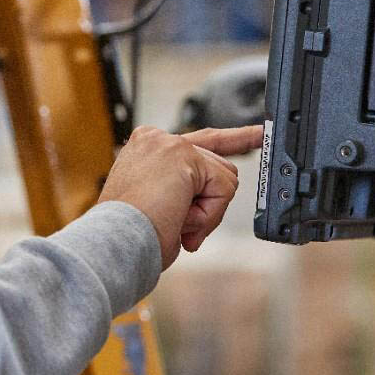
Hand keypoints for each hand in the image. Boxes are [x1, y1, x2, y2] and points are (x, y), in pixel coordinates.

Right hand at [98, 125, 262, 269]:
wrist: (114, 242)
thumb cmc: (130, 234)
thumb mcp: (157, 205)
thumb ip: (185, 190)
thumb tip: (217, 192)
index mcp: (145, 150)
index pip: (199, 141)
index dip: (234, 139)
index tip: (259, 133)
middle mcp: (154, 139)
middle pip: (216, 166)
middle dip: (211, 202)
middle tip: (179, 223)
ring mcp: (168, 143)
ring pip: (223, 179)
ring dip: (206, 211)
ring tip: (171, 220)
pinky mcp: (184, 155)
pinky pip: (223, 188)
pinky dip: (208, 213)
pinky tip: (178, 216)